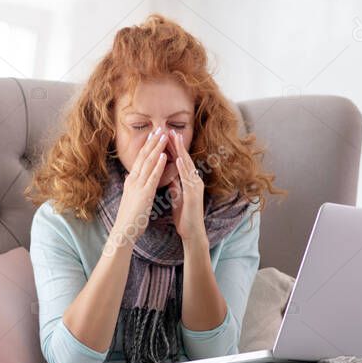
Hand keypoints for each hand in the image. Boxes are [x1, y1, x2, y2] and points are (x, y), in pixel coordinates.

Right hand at [111, 127, 168, 245]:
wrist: (123, 230)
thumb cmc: (129, 217)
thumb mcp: (130, 198)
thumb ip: (132, 186)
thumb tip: (130, 177)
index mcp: (131, 181)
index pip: (140, 159)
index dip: (147, 146)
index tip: (153, 135)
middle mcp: (133, 180)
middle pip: (143, 157)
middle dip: (152, 142)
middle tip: (159, 129)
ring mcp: (138, 186)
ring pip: (148, 163)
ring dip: (156, 148)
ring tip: (164, 136)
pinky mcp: (144, 194)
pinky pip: (152, 177)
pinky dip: (158, 165)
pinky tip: (163, 156)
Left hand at [168, 130, 206, 245]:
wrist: (192, 232)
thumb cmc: (185, 215)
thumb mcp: (177, 196)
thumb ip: (175, 184)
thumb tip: (169, 175)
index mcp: (189, 181)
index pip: (180, 161)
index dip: (173, 149)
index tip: (166, 136)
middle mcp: (194, 181)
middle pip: (185, 159)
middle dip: (177, 144)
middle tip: (170, 130)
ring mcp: (196, 187)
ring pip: (187, 165)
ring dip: (181, 151)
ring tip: (174, 138)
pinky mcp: (195, 195)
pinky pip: (188, 179)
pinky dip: (183, 168)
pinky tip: (178, 160)